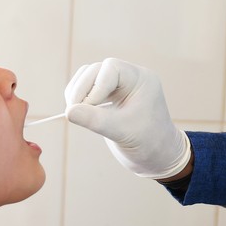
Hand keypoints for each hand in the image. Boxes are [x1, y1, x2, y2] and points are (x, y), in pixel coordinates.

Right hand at [64, 58, 190, 178]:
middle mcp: (129, 79)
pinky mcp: (107, 98)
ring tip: (74, 113)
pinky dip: (78, 99)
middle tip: (73, 111)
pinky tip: (79, 114)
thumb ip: (95, 120)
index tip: (88, 107)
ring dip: (76, 92)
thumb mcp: (121, 132)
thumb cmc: (147, 143)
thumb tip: (68, 112)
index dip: (95, 86)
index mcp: (140, 80)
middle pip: (96, 70)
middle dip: (81, 89)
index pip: (111, 69)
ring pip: (88, 77)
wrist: (157, 157)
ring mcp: (117, 88)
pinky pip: (86, 89)